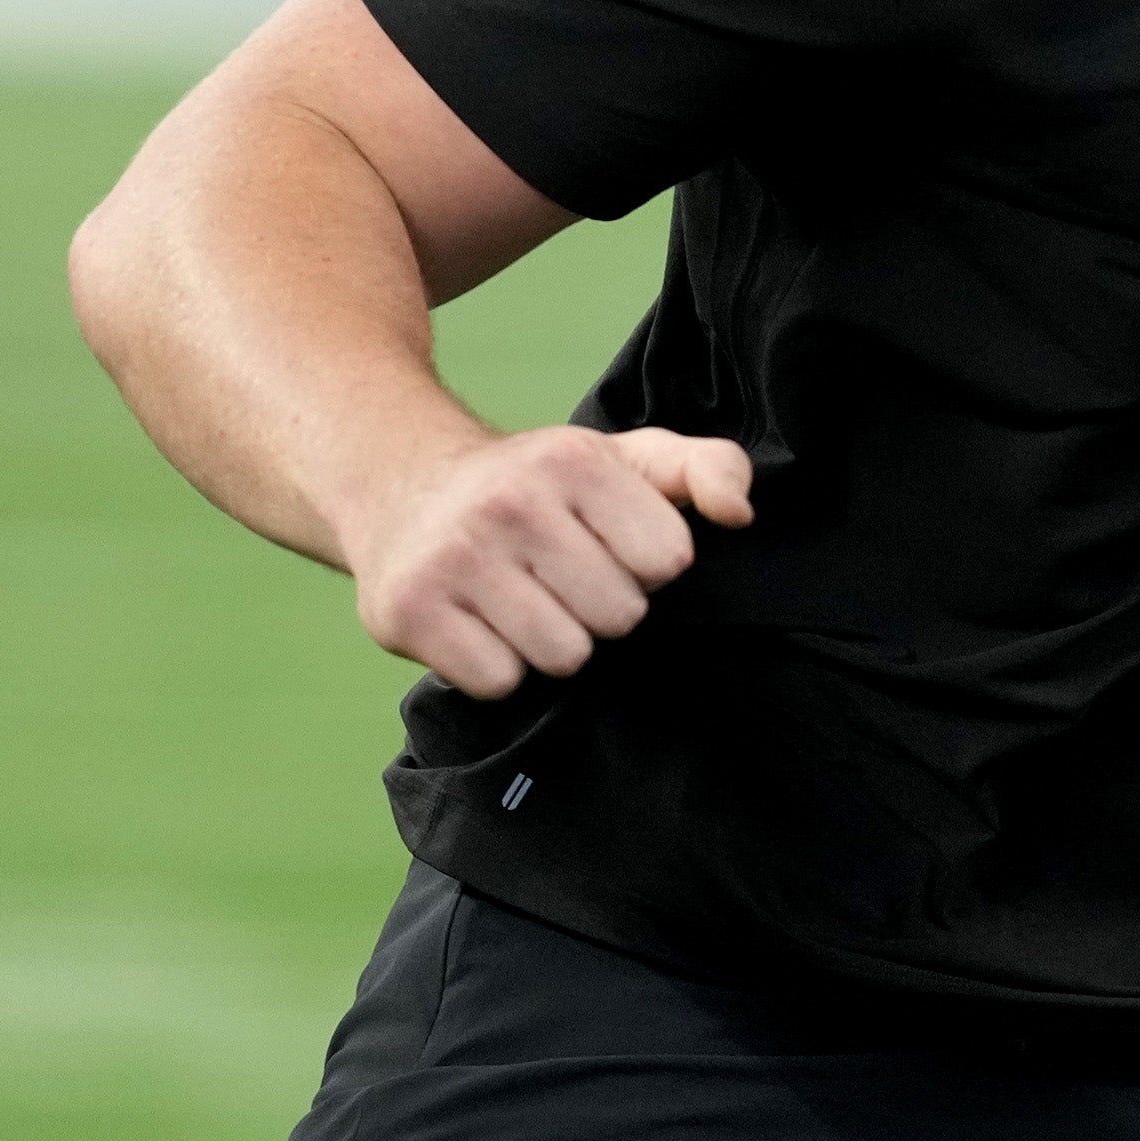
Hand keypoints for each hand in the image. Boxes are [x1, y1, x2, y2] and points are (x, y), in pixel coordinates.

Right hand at [346, 425, 756, 697]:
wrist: (401, 490)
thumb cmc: (536, 487)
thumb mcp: (625, 458)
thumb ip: (708, 468)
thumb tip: (738, 514)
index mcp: (573, 460)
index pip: (668, 559)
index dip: (646, 566)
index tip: (607, 547)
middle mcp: (510, 502)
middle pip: (618, 616)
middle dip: (598, 609)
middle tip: (559, 578)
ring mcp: (454, 557)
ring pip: (563, 655)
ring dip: (550, 643)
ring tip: (522, 603)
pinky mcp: (409, 611)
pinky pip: (499, 681)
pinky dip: (497, 667)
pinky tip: (481, 625)